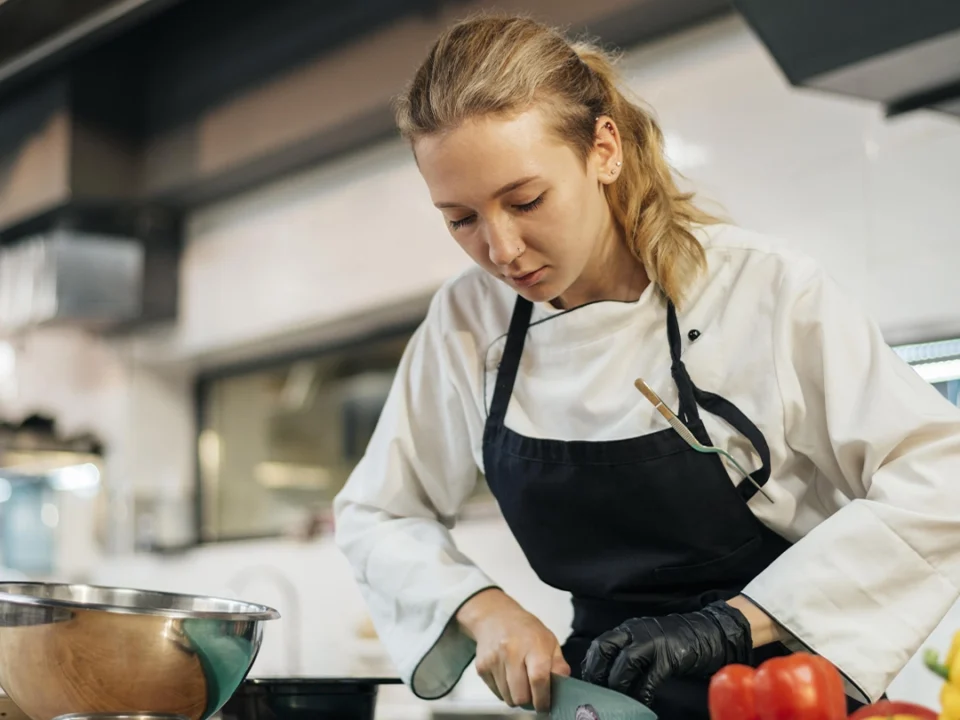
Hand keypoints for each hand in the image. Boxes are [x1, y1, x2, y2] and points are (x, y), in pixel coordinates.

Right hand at [456, 588, 570, 710]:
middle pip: (521, 695)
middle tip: (533, 693)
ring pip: (507, 698)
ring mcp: (494, 660)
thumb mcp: (549, 640)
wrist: (495, 617)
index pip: (538, 679)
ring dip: (516, 696)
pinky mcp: (481, 667)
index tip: (545, 705)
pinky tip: (508, 676)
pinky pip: (496, 693)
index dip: (543, 698)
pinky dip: (504, 691)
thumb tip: (564, 685)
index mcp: (533, 645)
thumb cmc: (526, 630)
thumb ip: (558, 664)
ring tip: (520, 681)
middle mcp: (511, 652)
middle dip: (529, 700)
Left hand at [580, 601, 752, 705]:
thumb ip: (627, 652)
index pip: (600, 644)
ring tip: (617, 701)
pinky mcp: (670, 657)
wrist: (708, 632)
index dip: (590, 665)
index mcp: (628, 629)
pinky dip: (642, 693)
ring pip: (625, 663)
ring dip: (618, 685)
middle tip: (597, 693)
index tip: (587, 683)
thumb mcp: (645, 640)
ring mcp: (653, 642)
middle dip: (597, 673)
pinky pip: (650, 678)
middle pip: (605, 649)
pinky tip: (641, 703)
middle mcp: (636, 632)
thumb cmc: (675, 641)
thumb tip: (607, 676)